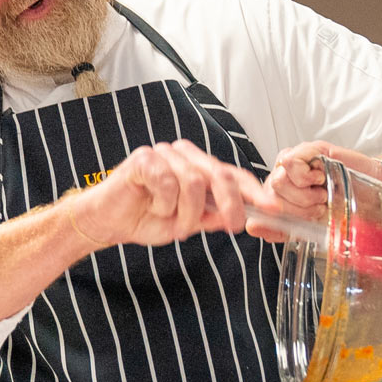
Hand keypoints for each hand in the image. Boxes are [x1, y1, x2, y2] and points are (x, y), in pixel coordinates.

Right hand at [70, 139, 270, 248]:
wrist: (108, 222)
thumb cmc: (145, 218)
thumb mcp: (188, 223)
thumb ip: (213, 216)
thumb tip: (241, 216)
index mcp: (198, 167)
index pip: (233, 174)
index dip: (255, 192)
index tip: (273, 209)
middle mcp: (184, 156)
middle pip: (219, 175)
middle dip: (230, 205)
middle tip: (231, 226)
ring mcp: (164, 154)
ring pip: (194, 182)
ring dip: (187, 213)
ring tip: (176, 225)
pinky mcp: (144, 159)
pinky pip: (167, 182)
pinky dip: (166, 204)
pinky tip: (155, 208)